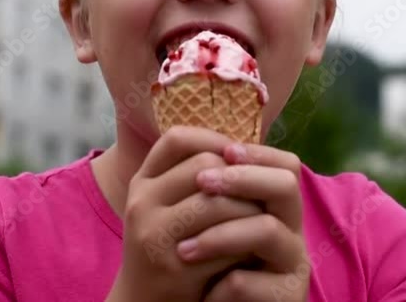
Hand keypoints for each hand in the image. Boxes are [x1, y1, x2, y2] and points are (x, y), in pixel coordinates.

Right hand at [106, 127, 263, 301]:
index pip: (177, 139)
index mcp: (142, 183)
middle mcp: (142, 204)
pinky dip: (243, 242)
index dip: (212, 139)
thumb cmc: (169, 246)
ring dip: (248, 208)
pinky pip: (223, 242)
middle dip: (239, 176)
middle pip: (204, 167)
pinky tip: (250, 247)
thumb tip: (241, 145)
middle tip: (259, 190)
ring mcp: (155, 235)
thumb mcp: (167, 204)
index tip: (236, 154)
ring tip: (263, 216)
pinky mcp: (175, 267)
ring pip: (217, 203)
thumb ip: (191, 176)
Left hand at [178, 143, 310, 301]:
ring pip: (266, 230)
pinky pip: (248, 282)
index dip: (257, 153)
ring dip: (219, 236)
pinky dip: (219, 288)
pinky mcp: (288, 298)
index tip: (224, 151)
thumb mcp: (216, 224)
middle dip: (241, 179)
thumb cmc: (215, 270)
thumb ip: (217, 191)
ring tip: (182, 251)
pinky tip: (204, 295)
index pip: (287, 165)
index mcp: (279, 210)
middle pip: (286, 185)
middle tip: (202, 183)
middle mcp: (294, 232)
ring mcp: (294, 266)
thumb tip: (195, 143)